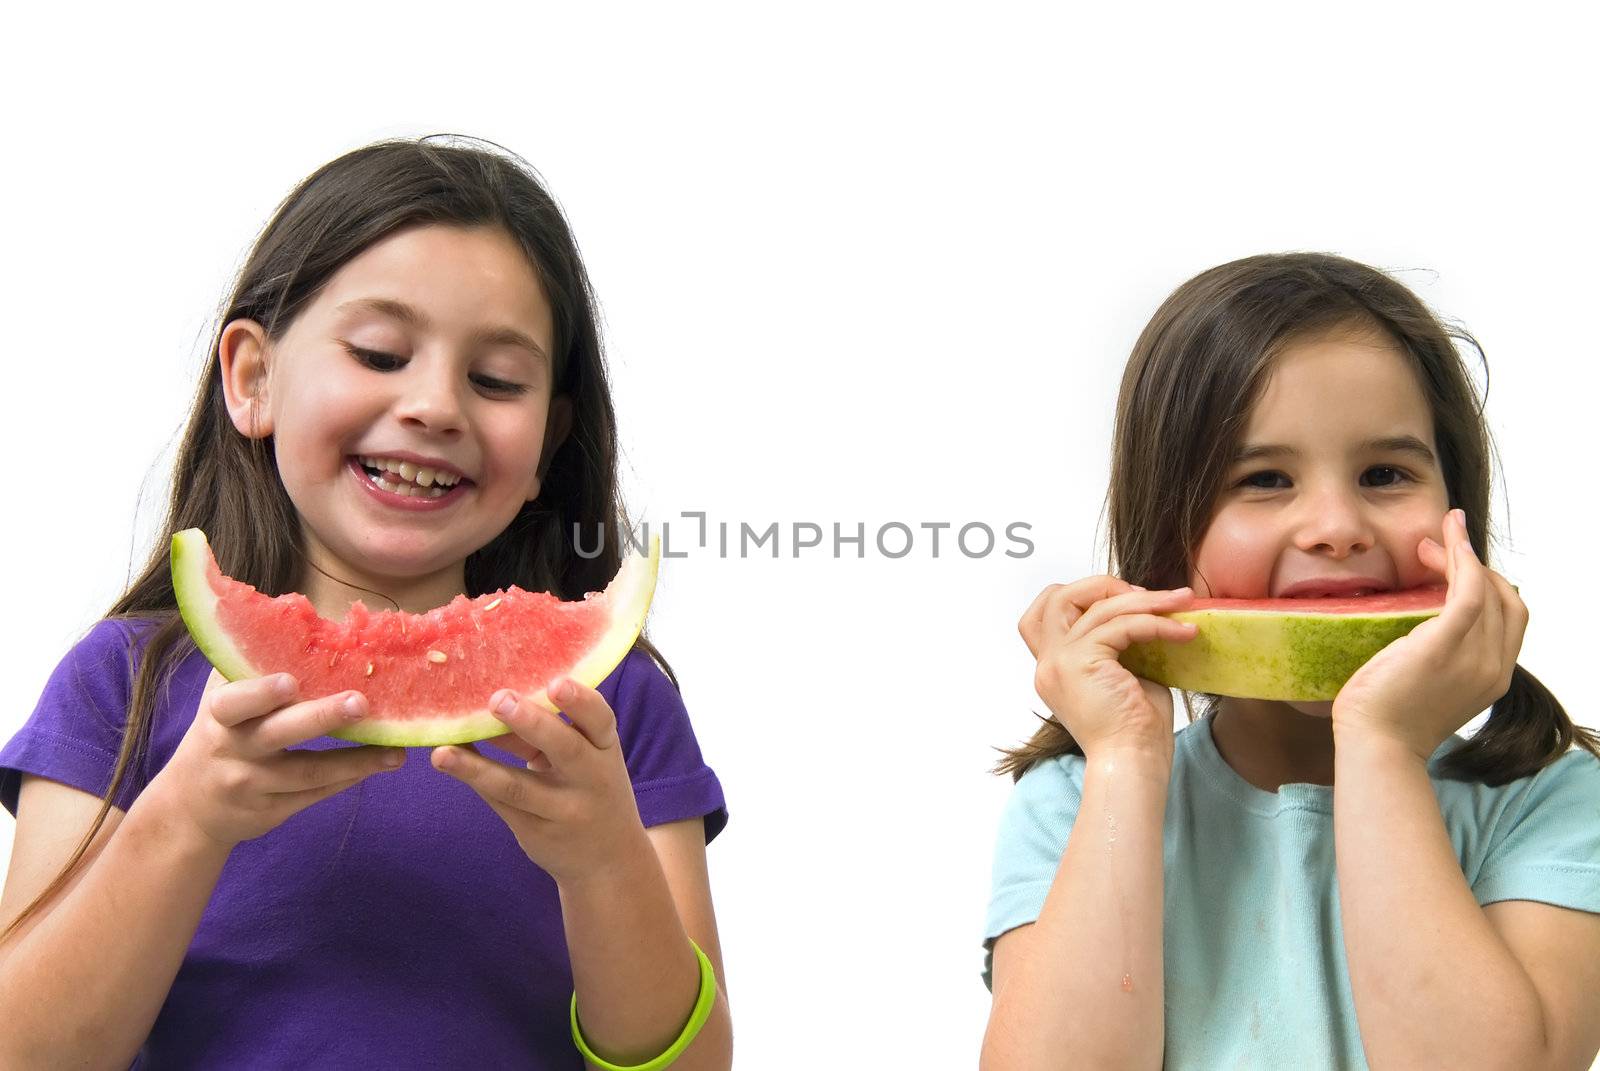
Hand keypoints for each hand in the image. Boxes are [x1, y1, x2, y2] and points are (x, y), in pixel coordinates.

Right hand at [146, 670, 406, 851]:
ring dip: (355, 761)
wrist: (190, 808)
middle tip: (361, 702)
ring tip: (396, 751)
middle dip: (321, 718)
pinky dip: (348, 778)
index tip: (291, 681)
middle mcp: (234, 751)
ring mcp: (252, 785)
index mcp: (220, 714)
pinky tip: (380, 764)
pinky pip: (314, 795)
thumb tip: (296, 609)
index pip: (236, 702)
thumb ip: (251, 664)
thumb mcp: (223, 700)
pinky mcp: (271, 811)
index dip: (261, 692)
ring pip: (307, 773)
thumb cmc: (220, 733)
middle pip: (279, 734)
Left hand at [429, 679, 647, 885]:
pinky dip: (474, 780)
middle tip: (497, 699)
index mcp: (606, 750)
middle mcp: (592, 780)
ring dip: (477, 768)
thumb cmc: (592, 790)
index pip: (600, 720)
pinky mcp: (536, 833)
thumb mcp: (586, 759)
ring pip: (517, 787)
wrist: (609, 861)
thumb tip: (494, 700)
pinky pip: (500, 803)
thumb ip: (548, 734)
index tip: (555, 682)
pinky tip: (448, 763)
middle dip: (531, 723)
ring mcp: (564, 811)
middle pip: (564, 749)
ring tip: (442, 752)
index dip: (580, 701)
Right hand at [1021, 576, 1197, 762]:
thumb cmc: (1135, 731)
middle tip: (1146, 596)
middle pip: (1057, 597)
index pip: (1042, 614)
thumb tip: (1144, 611)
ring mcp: (1060, 661)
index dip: (1079, 596)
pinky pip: (1123, 625)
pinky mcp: (1081, 662)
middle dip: (1102, 585)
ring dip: (1147, 600)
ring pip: (1099, 607)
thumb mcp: (1123, 675)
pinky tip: (1185, 633)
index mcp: (1053, 669)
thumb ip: (1120, 644)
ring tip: (1182, 603)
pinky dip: (1157, 623)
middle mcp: (1048, 663)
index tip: (1121, 600)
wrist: (1134, 764)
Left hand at [1332, 508, 1527, 760]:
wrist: (1375, 746)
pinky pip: (1468, 591)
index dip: (1488, 584)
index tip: (1453, 565)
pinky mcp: (1444, 646)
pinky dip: (1461, 559)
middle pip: (1504, 599)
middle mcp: (1494, 667)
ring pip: (1486, 589)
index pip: (1509, 617)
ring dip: (1461, 556)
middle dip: (1473, 566)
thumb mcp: (1429, 686)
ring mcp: (1474, 658)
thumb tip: (1425, 630)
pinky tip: (1448, 542)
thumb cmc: (1388, 719)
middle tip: (1434, 550)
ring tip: (1430, 543)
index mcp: (1494, 678)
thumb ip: (1443, 660)